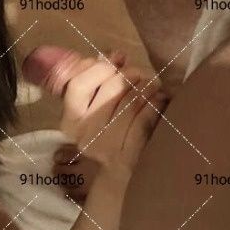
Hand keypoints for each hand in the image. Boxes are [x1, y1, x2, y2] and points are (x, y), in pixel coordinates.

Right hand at [59, 58, 165, 174]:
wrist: (117, 175)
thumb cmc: (106, 129)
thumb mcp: (92, 105)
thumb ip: (97, 76)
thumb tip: (117, 55)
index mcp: (70, 120)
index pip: (79, 84)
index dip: (100, 67)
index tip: (116, 62)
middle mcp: (84, 135)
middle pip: (110, 87)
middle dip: (130, 73)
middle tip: (140, 73)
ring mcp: (106, 147)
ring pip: (130, 101)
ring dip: (147, 85)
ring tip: (153, 83)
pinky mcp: (128, 156)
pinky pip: (143, 120)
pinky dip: (154, 104)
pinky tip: (159, 98)